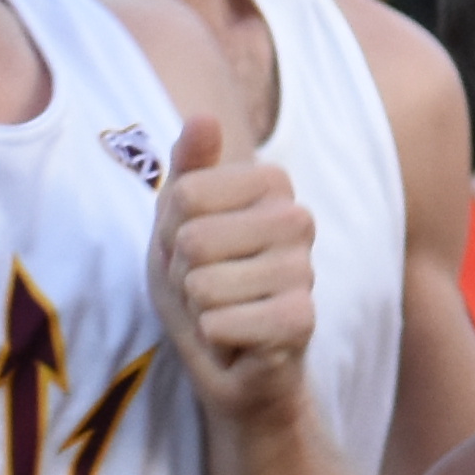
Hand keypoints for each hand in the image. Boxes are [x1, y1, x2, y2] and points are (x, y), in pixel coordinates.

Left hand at [150, 116, 320, 419]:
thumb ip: (188, 167)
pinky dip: (212, 337)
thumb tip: (204, 115)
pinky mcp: (302, 321)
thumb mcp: (179, 220)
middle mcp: (299, 220)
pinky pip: (221, 322)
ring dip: (197, 310)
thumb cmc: (203, 281)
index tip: (191, 250)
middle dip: (181, 274)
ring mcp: (305, 270)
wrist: (231, 359)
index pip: (184, 194)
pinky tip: (236, 339)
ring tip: (221, 312)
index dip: (169, 231)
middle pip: (191, 239)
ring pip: (202, 284)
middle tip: (204, 288)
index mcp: (273, 185)